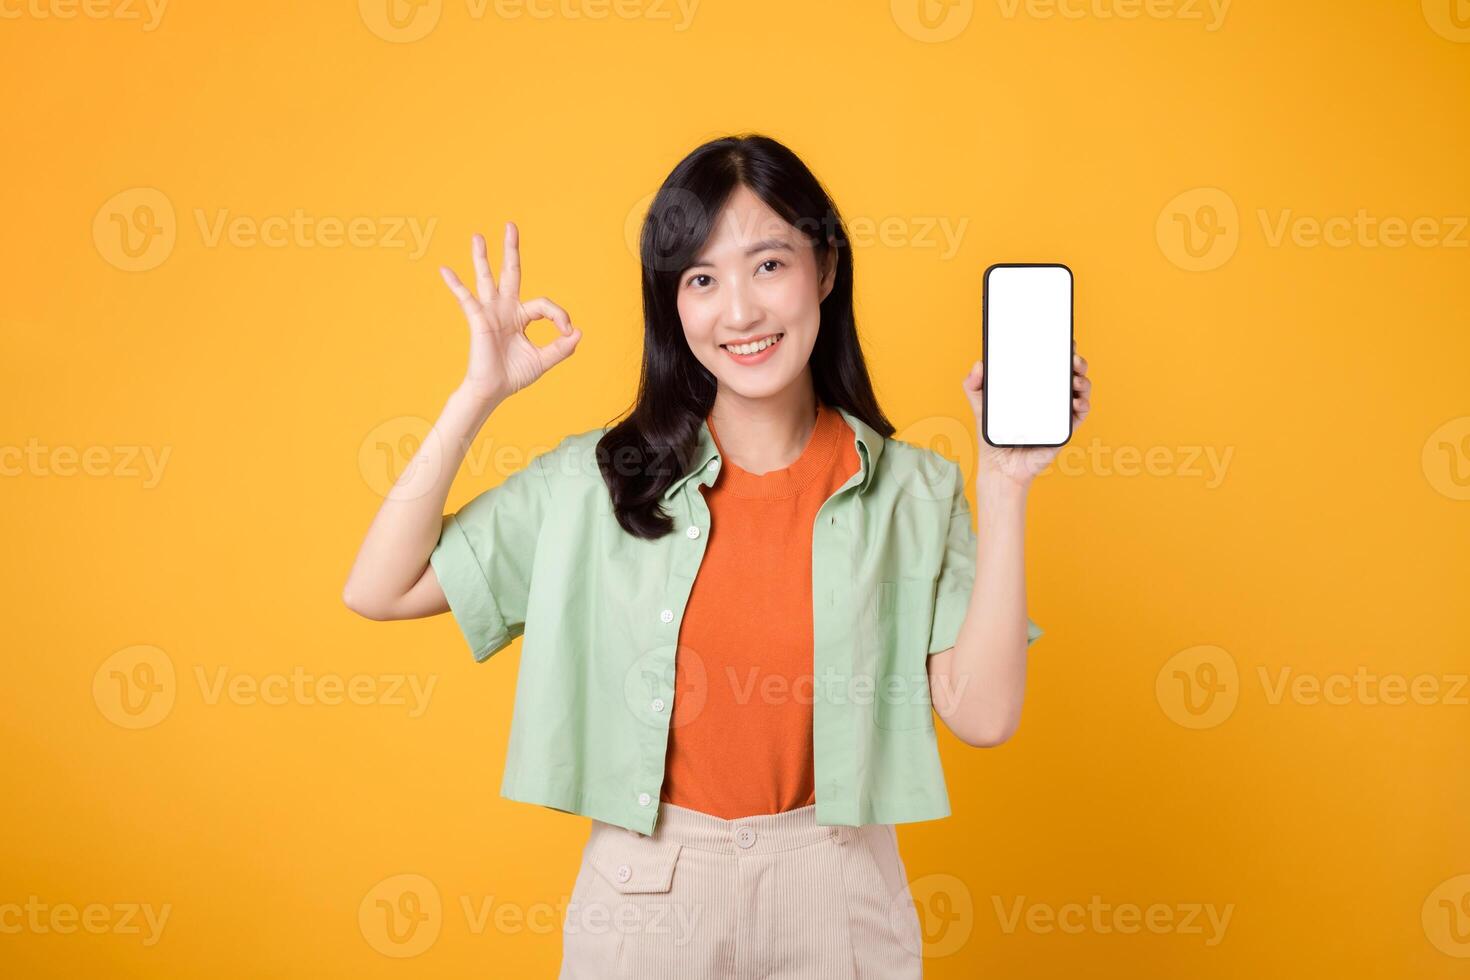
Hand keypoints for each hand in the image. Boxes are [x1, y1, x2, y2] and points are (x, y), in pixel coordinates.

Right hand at [439, 222, 581, 405]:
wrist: (493, 390)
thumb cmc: (514, 375)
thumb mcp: (544, 360)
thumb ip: (562, 347)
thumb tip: (578, 331)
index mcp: (521, 316)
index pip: (544, 305)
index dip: (560, 315)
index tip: (567, 332)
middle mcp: (505, 309)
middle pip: (510, 273)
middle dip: (511, 250)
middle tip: (511, 225)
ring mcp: (490, 312)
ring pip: (486, 278)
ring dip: (482, 257)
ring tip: (478, 236)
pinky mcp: (478, 319)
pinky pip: (466, 298)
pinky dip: (455, 284)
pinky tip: (445, 270)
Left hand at [961, 339, 1090, 487]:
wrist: (1000, 466)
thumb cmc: (994, 435)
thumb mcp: (980, 405)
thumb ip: (973, 384)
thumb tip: (979, 364)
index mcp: (1034, 387)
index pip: (1051, 363)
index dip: (1061, 350)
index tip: (1064, 340)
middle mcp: (1050, 397)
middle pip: (1071, 373)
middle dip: (1077, 362)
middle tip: (1072, 358)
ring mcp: (1059, 413)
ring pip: (1081, 390)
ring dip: (1083, 381)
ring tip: (1075, 379)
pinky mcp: (1063, 429)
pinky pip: (1080, 414)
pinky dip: (1083, 405)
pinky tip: (1077, 401)